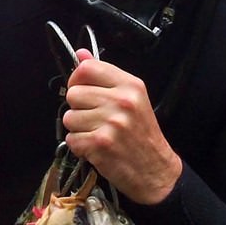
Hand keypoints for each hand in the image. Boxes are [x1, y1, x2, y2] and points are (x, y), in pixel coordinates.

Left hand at [61, 49, 181, 203]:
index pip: (86, 69)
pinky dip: (79, 146)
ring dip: (78, 129)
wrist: (156, 170)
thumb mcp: (131, 98)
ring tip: (98, 134)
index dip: (77, 80)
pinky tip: (96, 147)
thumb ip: (104, 75)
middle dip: (78, 108)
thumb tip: (80, 54)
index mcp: (130, 85)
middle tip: (96, 119)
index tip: (84, 91)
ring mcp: (111, 123)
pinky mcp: (100, 144)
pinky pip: (71, 139)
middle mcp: (121, 101)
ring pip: (69, 117)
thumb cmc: (142, 134)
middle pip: (73, 94)